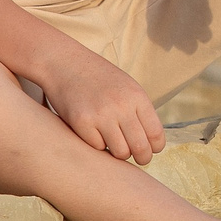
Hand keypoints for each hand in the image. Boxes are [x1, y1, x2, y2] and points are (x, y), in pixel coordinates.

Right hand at [38, 53, 165, 162]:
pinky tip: (94, 133)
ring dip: (118, 152)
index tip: (150, 149)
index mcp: (137, 97)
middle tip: (137, 157)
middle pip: (141, 148)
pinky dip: (97, 145)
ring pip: (121, 153)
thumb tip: (152, 143)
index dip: (155, 147)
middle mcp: (122, 106)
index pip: (156, 134)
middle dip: (142, 158)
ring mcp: (101, 115)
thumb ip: (139, 111)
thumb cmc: (98, 78)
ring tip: (114, 143)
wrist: (64, 62)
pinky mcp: (81, 123)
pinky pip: (98, 148)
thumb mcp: (126, 87)